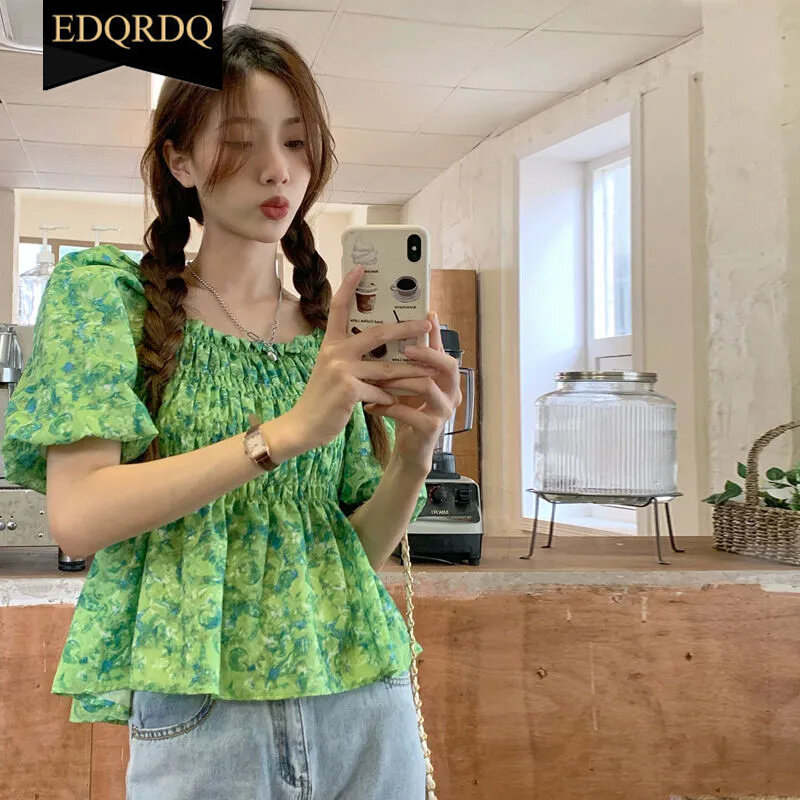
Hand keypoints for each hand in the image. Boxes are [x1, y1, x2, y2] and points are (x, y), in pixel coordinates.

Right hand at [286, 266, 435, 450]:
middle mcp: (335, 352)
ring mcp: (341, 370)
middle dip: (405, 328)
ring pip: (386, 368)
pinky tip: (396, 403)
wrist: (303, 426)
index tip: (361, 268)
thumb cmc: (323, 400)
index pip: (339, 308)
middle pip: (377, 334)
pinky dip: (391, 398)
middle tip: (426, 323)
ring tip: (430, 371)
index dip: (348, 286)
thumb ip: (353, 359)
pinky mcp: (348, 390)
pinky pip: (381, 392)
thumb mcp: (333, 372)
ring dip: (411, 372)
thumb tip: (384, 352)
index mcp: (331, 344)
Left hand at [363, 311, 462, 473]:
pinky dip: (387, 407)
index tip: (428, 314)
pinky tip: (370, 406)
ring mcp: (444, 411)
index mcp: (447, 380)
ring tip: (377, 378)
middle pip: (449, 366)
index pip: (445, 352)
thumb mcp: (409, 385)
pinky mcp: (431, 428)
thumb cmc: (409, 413)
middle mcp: (452, 393)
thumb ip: (407, 364)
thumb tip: (396, 332)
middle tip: (405, 348)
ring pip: (426, 386)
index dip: (438, 334)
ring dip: (399, 379)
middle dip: (427, 354)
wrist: (410, 451)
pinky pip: (409, 412)